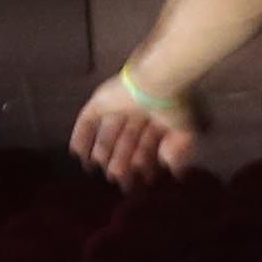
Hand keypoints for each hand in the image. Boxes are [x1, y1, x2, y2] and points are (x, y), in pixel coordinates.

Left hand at [68, 71, 194, 178]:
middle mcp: (137, 111)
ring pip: (107, 132)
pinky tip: (76, 153)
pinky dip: (81, 136)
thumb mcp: (185, 133)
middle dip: (121, 160)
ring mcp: (117, 105)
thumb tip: (174, 169)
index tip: (142, 177)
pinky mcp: (100, 102)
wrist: (158, 83)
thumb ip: (179, 151)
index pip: (148, 143)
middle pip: (126, 140)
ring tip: (97, 167)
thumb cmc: (175, 107)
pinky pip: (87, 121)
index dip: (144, 160)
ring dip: (103, 150)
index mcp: (157, 117)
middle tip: (117, 178)